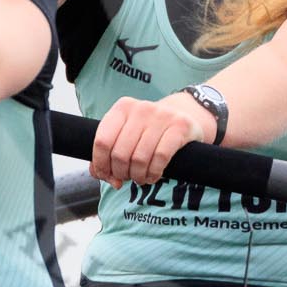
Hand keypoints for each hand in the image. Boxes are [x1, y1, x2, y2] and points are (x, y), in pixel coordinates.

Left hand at [91, 93, 215, 186]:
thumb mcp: (127, 134)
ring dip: (137, 176)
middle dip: (121, 173)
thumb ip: (107, 154)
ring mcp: (162, 116)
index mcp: (122, 108)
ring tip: (140, 178)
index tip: (107, 175)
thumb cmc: (149, 131)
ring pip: (139, 158)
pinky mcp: (180, 126)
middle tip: (127, 177)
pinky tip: (153, 176)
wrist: (186, 114)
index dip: (101, 164)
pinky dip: (153, 173)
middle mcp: (141, 109)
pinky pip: (160, 158)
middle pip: (120, 153)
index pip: (102, 141)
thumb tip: (103, 175)